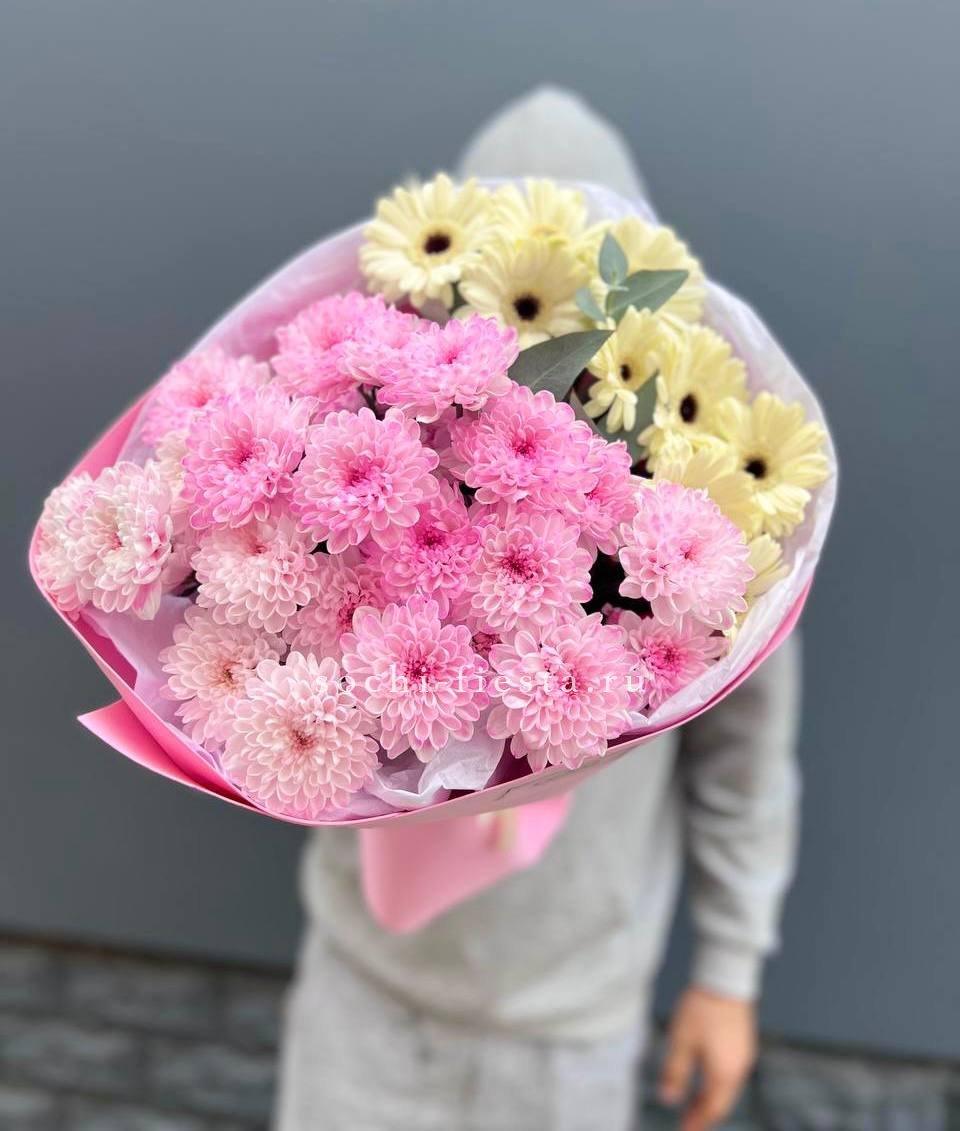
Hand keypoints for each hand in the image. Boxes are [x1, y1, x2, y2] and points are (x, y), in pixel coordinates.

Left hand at [658, 987, 756, 1130]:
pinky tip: (708, 1078)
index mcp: (724, 1074)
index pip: (712, 1109)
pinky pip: (733, 1073)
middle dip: (705, 1114)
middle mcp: (739, 1069)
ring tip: (694, 1103)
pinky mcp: (744, 1043)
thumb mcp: (681, 1041)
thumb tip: (668, 1099)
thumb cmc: (702, 1010)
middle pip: (722, 1102)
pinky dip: (719, 1083)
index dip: (697, 1123)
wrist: (726, 979)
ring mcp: (745, 1055)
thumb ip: (675, 1073)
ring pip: (729, 1088)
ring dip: (712, 1099)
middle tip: (688, 1122)